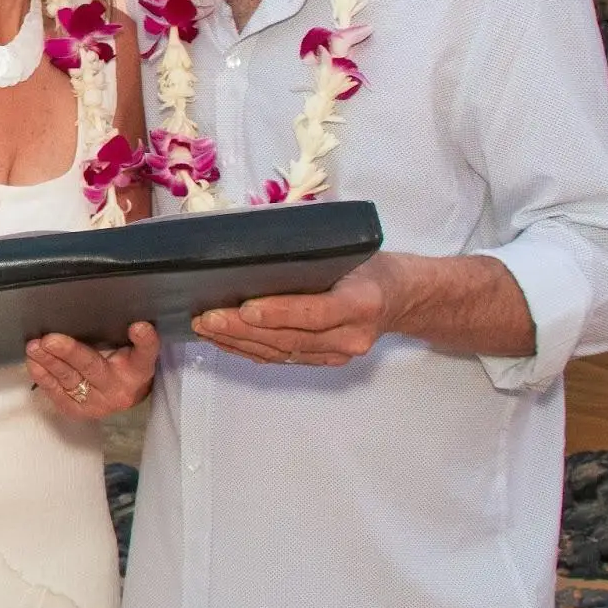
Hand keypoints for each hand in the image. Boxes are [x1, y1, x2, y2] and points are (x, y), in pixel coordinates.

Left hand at [25, 323, 158, 419]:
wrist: (125, 395)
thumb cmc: (127, 364)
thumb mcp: (135, 348)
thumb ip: (131, 334)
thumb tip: (126, 319)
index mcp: (139, 368)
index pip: (145, 353)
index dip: (144, 340)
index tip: (138, 327)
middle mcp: (119, 389)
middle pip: (93, 367)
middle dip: (69, 352)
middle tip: (49, 339)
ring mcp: (97, 403)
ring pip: (70, 380)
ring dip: (49, 362)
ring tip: (34, 347)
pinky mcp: (79, 411)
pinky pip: (59, 394)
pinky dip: (44, 378)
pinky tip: (33, 363)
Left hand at [192, 253, 399, 367]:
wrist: (402, 297)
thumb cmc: (370, 266)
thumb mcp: (351, 250)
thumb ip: (314, 255)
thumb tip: (258, 247)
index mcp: (362, 302)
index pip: (316, 312)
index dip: (278, 312)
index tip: (244, 308)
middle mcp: (352, 335)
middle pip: (290, 338)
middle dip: (243, 330)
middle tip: (207, 318)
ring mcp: (339, 353)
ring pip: (282, 353)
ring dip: (239, 343)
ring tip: (206, 329)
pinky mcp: (327, 361)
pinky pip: (284, 359)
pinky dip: (251, 350)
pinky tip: (226, 341)